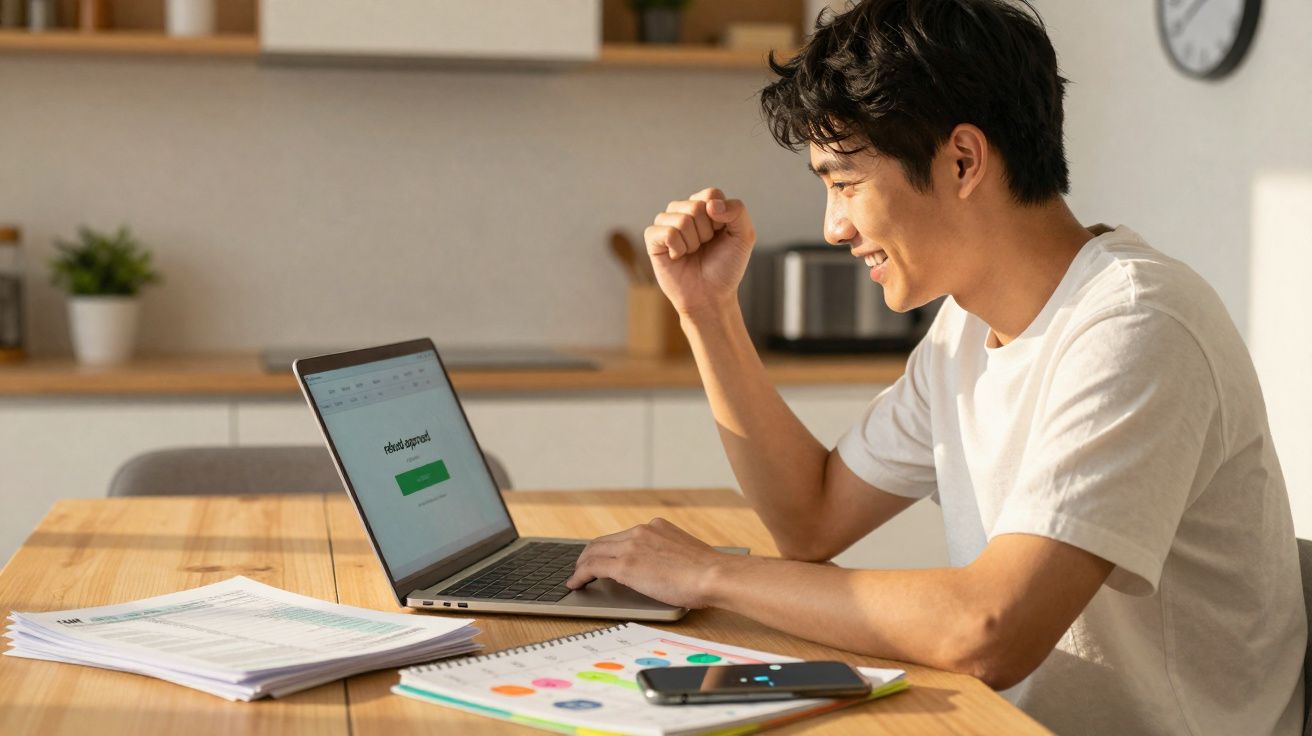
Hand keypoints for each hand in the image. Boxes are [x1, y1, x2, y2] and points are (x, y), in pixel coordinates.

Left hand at [565, 517, 731, 609]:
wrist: (713, 575)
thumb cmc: (708, 572)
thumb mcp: (685, 552)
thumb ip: (668, 553)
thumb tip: (662, 567)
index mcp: (656, 527)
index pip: (623, 535)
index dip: (608, 547)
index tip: (603, 555)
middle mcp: (641, 531)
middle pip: (603, 541)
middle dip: (590, 554)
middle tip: (582, 567)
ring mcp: (632, 546)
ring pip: (594, 551)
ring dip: (582, 564)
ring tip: (576, 576)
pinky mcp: (625, 565)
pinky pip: (593, 567)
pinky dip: (580, 575)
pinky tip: (575, 583)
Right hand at [643, 187, 756, 317]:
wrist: (710, 296)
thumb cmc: (726, 267)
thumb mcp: (744, 236)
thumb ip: (737, 211)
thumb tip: (710, 204)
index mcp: (705, 205)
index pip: (711, 194)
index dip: (720, 218)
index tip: (721, 235)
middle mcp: (684, 210)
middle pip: (696, 206)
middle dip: (706, 232)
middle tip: (705, 247)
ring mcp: (666, 223)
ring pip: (681, 219)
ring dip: (693, 242)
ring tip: (692, 252)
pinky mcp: (653, 238)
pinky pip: (666, 232)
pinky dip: (678, 248)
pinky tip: (678, 256)